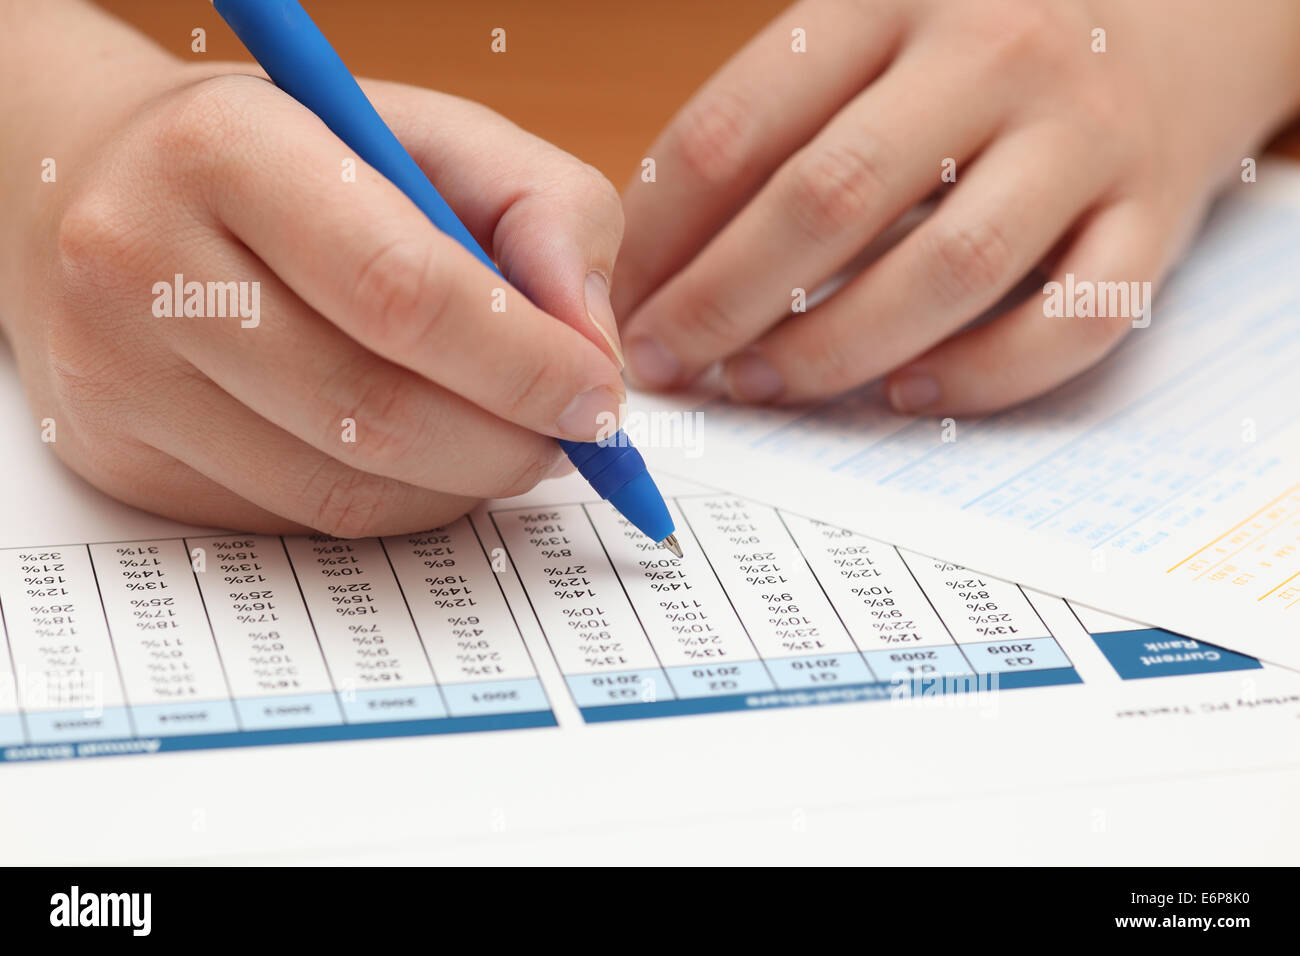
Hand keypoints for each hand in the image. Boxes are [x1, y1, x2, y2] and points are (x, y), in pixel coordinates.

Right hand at [5, 63, 626, 535]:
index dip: (523, 364)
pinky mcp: (121, 458)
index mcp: (227, 148)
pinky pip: (298, 520)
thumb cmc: (301, 155)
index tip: (597, 399)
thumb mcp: (438, 136)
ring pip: (340, 489)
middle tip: (569, 439)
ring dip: (459, 486)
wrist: (115, 185)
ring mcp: (117, 376)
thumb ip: (547, 212)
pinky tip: (419, 455)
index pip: (403, 291)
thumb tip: (592, 348)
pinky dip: (394, 503)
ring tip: (503, 440)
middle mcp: (141, 263)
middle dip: (508, 444)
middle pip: (373, 412)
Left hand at [614, 0, 1299, 413]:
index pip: (740, 126)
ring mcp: (1082, 140)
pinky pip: (1066, 324)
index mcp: (890, 0)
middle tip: (668, 365)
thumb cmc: (982, 47)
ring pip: (946, 269)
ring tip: (757, 384)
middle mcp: (992, 56)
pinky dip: (978, 377)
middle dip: (724, 301)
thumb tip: (653, 261)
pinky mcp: (1153, 220)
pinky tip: (904, 394)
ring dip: (831, 348)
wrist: (1179, 19)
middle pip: (831, 198)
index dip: (662, 235)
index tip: (619, 304)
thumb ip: (773, 126)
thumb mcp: (870, 35)